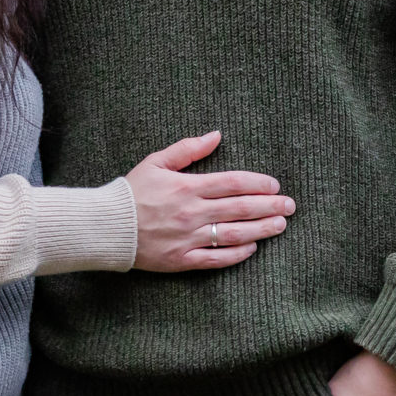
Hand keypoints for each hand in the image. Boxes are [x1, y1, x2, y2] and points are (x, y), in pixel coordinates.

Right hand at [128, 132, 296, 271]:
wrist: (106, 227)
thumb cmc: (131, 192)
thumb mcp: (156, 162)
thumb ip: (188, 149)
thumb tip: (216, 135)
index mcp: (187, 187)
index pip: (233, 183)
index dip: (258, 183)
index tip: (275, 184)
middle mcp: (192, 213)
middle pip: (240, 208)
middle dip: (270, 206)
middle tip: (290, 205)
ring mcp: (188, 238)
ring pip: (234, 234)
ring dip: (261, 229)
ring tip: (280, 225)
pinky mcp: (181, 260)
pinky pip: (215, 259)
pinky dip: (236, 254)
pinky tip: (252, 248)